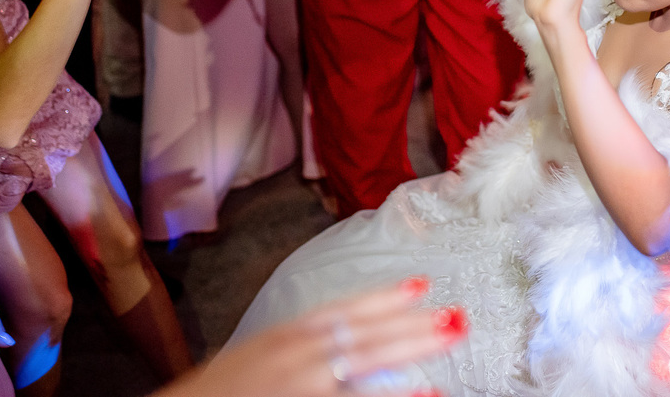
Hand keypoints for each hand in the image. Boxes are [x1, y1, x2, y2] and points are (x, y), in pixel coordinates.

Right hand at [182, 278, 466, 396]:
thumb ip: (293, 349)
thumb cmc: (211, 393)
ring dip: (410, 349)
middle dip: (411, 324)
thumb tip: (334, 346)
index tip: (421, 283)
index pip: (339, 311)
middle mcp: (291, 358)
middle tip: (457, 315)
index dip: (382, 297)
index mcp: (279, 338)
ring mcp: (298, 388)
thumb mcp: (251, 359)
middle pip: (362, 336)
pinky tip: (427, 393)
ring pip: (364, 365)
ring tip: (450, 338)